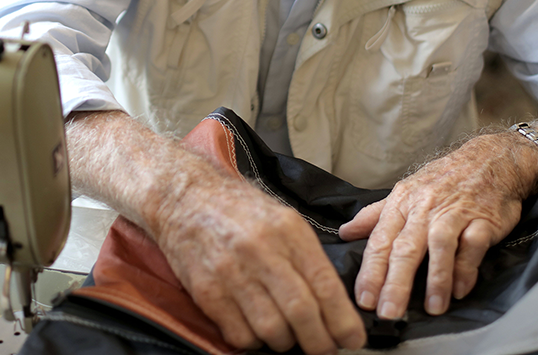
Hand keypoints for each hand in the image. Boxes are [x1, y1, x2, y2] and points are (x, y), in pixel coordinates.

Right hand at [155, 176, 366, 353]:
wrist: (184, 197)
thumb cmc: (238, 209)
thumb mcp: (282, 218)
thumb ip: (307, 256)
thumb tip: (334, 302)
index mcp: (287, 231)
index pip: (324, 285)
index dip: (343, 320)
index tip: (352, 338)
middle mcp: (261, 251)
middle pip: (301, 313)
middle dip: (320, 342)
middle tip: (325, 349)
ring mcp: (231, 272)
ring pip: (272, 330)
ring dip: (286, 343)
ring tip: (289, 338)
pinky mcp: (207, 291)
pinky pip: (240, 335)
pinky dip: (254, 341)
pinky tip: (256, 330)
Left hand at [338, 134, 537, 319]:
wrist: (490, 159)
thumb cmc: (443, 180)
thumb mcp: (405, 191)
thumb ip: (375, 215)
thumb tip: (345, 232)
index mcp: (402, 203)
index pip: (380, 241)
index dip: (371, 271)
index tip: (363, 299)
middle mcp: (425, 208)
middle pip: (406, 248)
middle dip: (395, 282)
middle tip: (388, 312)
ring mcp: (455, 214)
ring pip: (439, 246)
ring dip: (436, 279)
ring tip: (432, 308)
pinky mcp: (484, 220)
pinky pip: (473, 245)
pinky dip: (467, 268)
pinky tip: (460, 290)